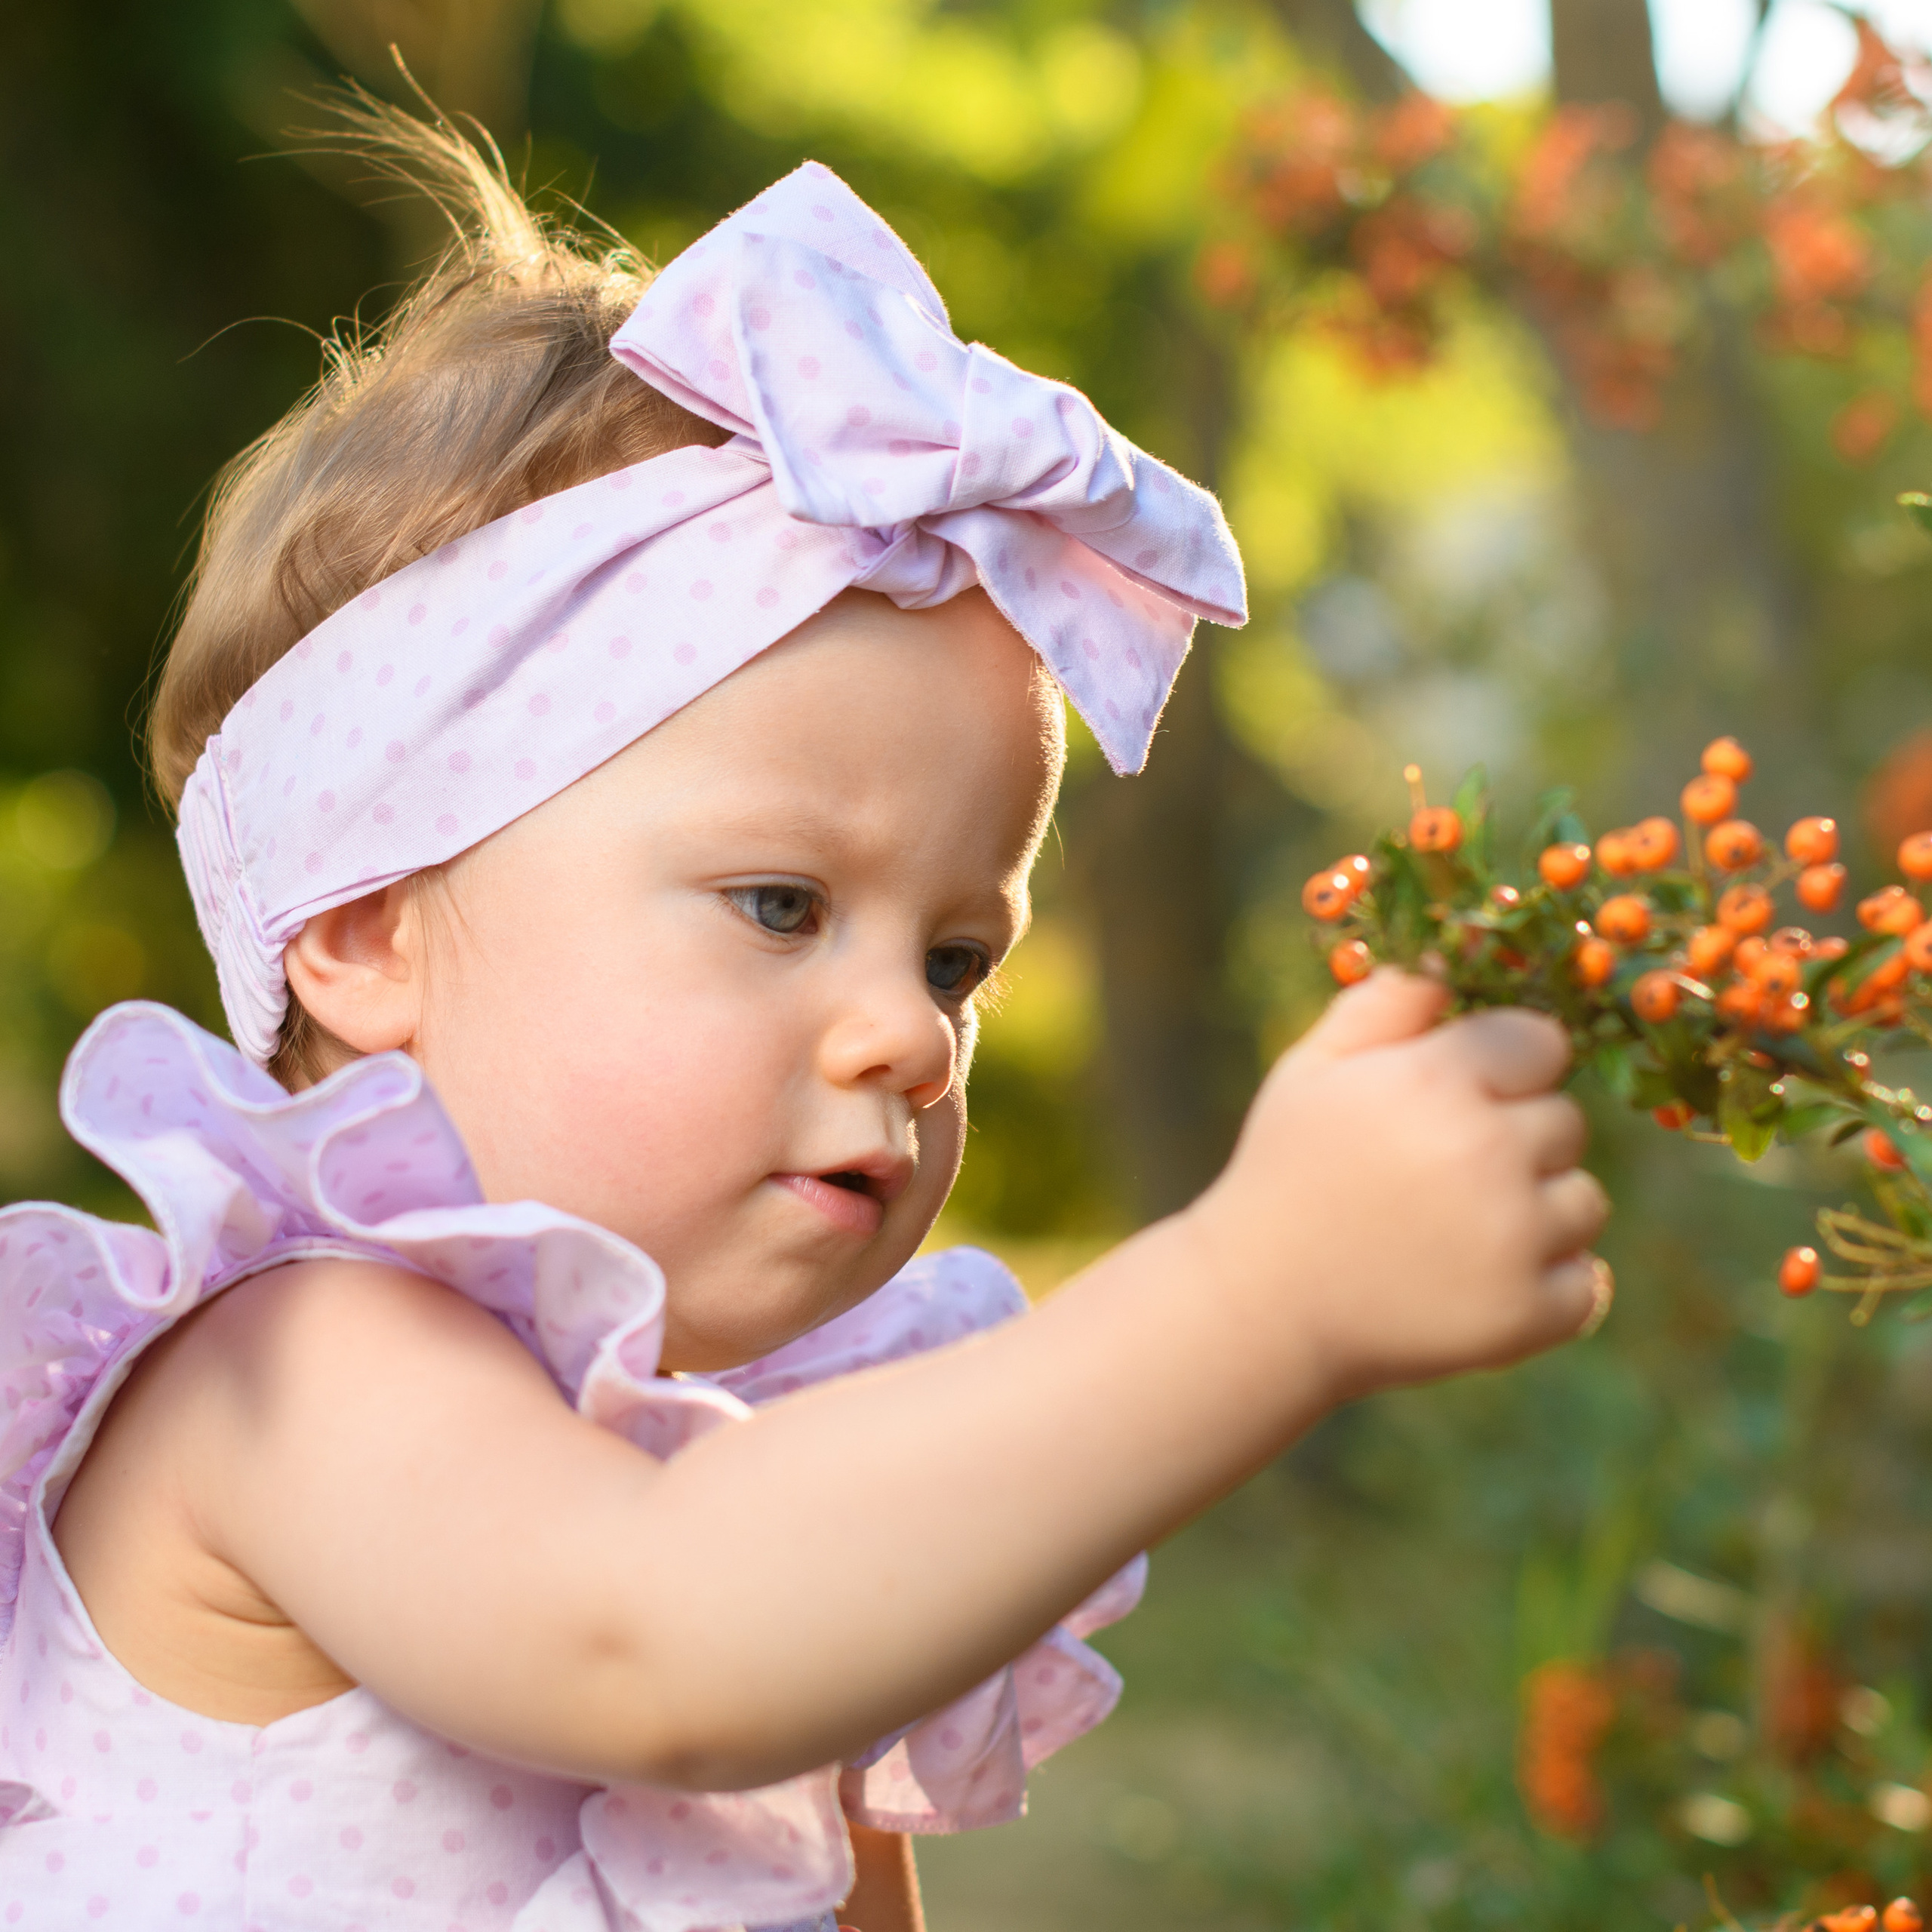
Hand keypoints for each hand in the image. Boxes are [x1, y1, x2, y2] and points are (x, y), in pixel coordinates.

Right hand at [1184, 969, 1608, 1402]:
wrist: (1259, 1306)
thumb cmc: (1287, 1173)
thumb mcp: (1312, 1069)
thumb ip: (1386, 1004)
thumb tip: (1452, 961)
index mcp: (1436, 1080)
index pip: (1542, 1042)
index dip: (1505, 1067)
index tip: (1460, 1099)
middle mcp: (1487, 1152)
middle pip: (1567, 1121)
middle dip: (1517, 1139)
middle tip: (1440, 1174)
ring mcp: (1513, 1238)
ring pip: (1584, 1201)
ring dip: (1537, 1211)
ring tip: (1452, 1231)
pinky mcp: (1526, 1313)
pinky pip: (1587, 1282)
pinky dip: (1544, 1283)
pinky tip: (1474, 1279)